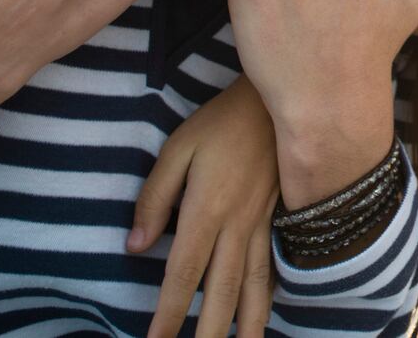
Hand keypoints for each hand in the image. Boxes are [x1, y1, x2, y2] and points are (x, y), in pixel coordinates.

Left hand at [131, 76, 277, 337]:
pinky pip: (271, 267)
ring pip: (254, 286)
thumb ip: (155, 198)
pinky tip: (261, 314)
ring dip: (246, 325)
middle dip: (209, 333)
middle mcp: (236, 227)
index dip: (168, 314)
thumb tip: (136, 246)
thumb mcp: (178, 148)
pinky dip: (267, 297)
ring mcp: (261, 225)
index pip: (182, 275)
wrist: (281, 103)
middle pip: (222, 292)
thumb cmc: (222, 122)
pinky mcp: (276, 219)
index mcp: (206, 212)